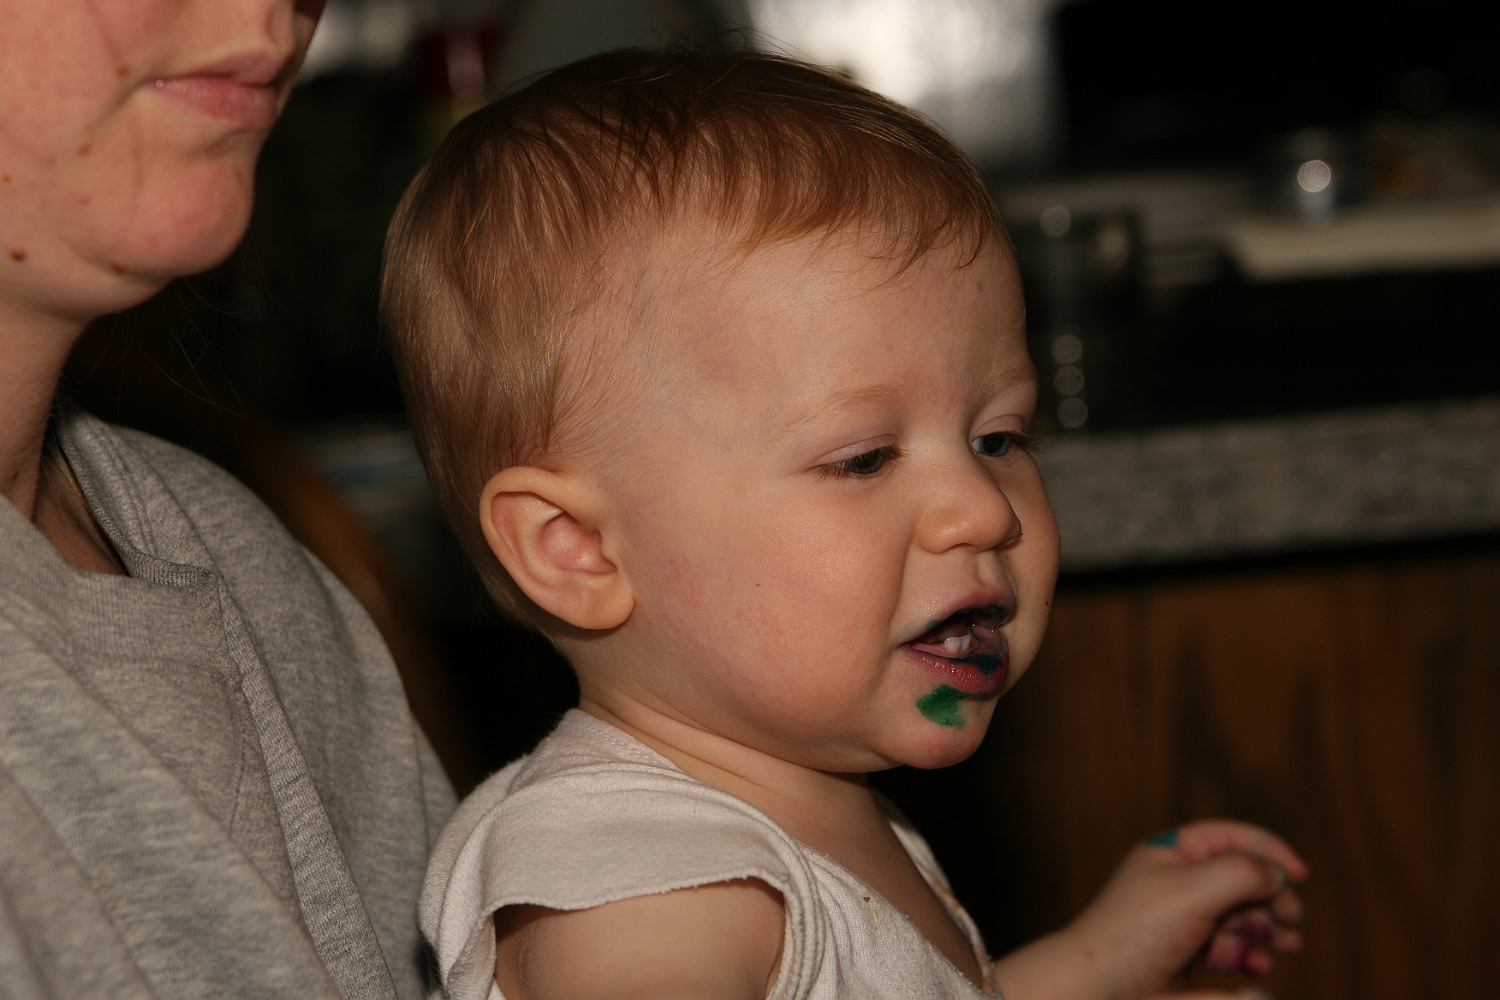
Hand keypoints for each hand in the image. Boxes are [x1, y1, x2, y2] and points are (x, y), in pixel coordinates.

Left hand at [993, 820, 1306, 999]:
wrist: (1097, 988)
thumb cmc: (1138, 932)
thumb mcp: (1192, 889)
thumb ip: (1241, 873)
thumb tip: (1274, 875)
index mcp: (1172, 855)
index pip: (1228, 837)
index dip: (1267, 849)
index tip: (1300, 874)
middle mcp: (1177, 884)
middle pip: (1242, 880)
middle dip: (1274, 897)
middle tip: (1292, 922)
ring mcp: (1182, 922)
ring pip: (1240, 918)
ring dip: (1270, 930)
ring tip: (1287, 946)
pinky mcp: (1184, 959)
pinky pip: (1229, 953)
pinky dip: (1251, 957)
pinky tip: (1260, 968)